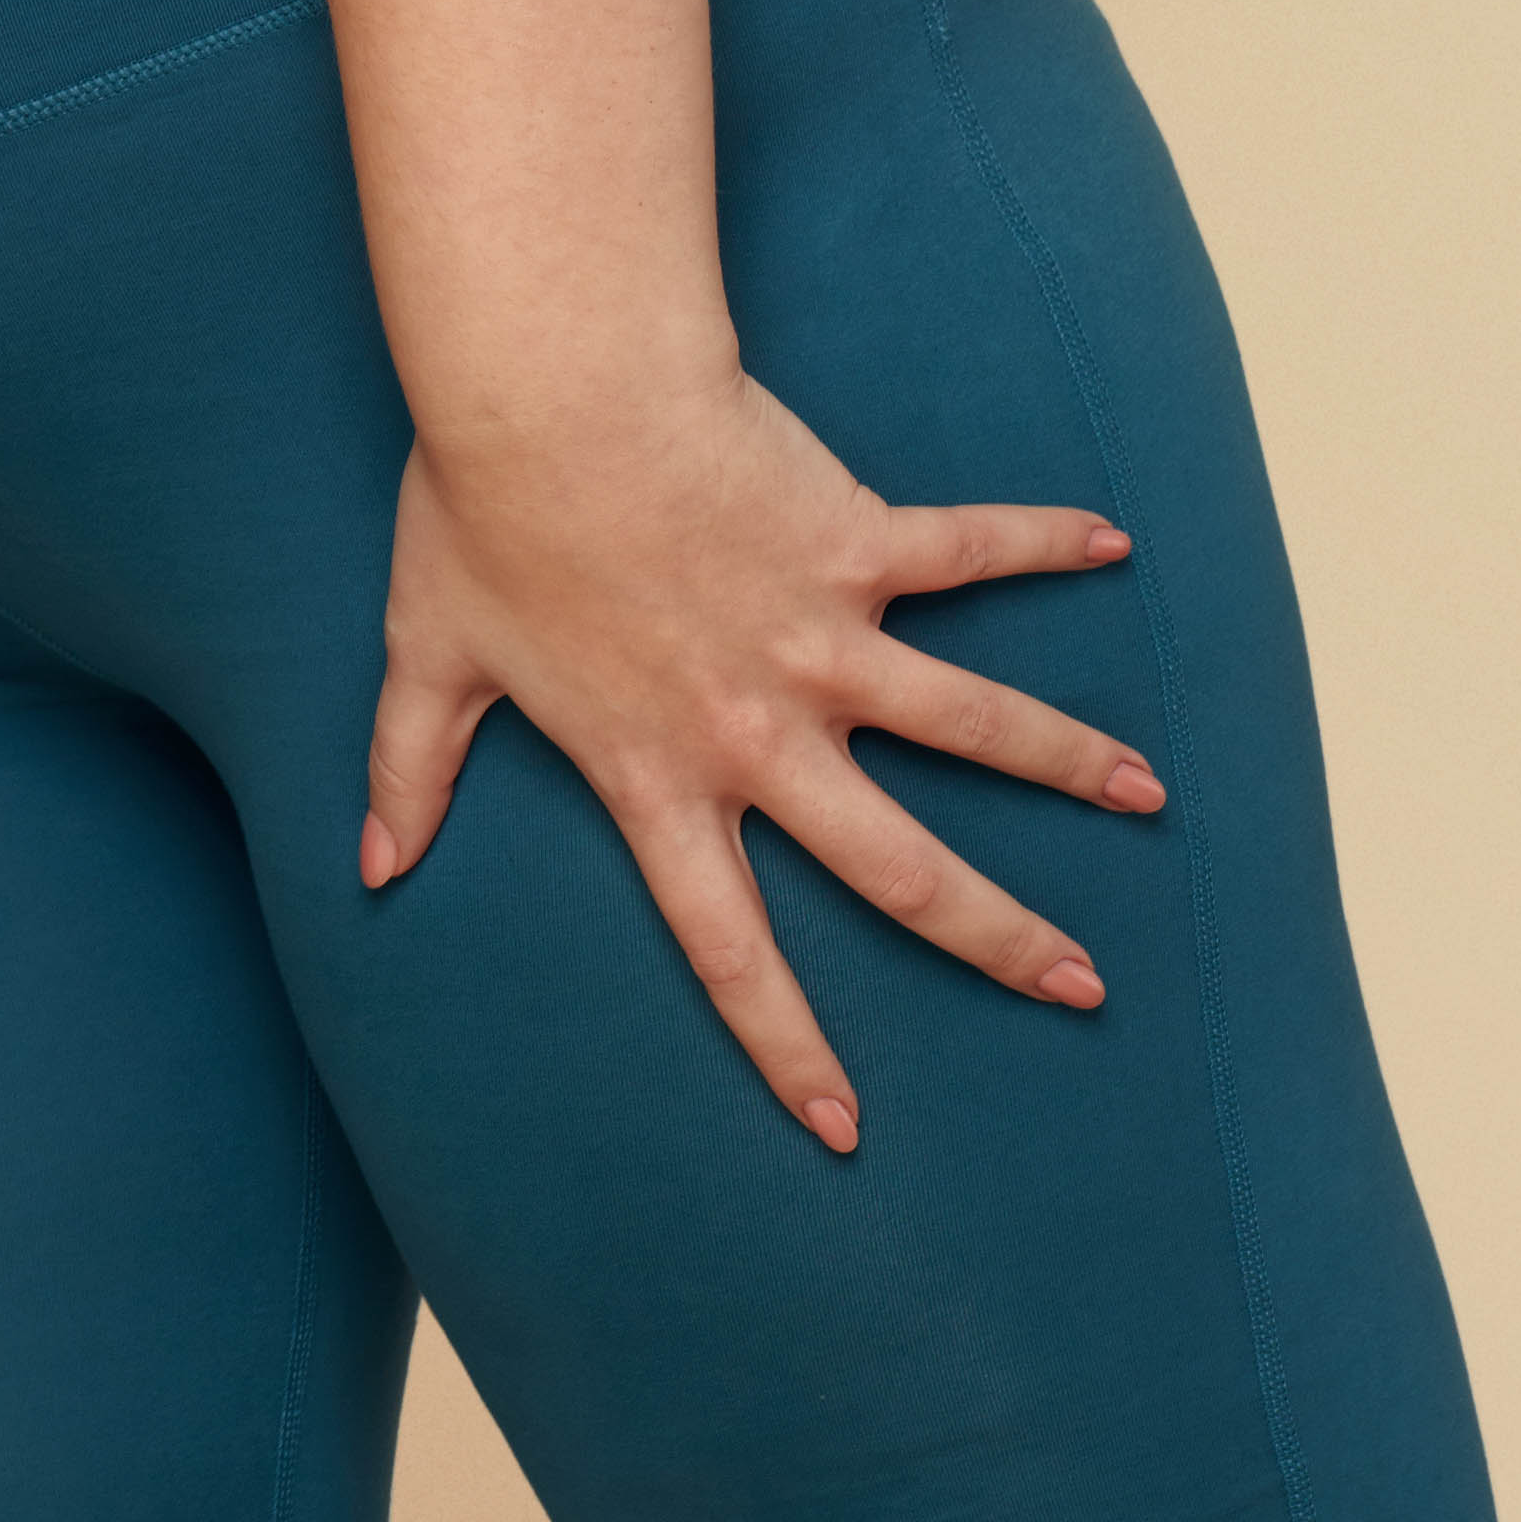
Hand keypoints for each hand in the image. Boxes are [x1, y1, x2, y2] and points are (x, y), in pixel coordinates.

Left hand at [360, 379, 1162, 1150]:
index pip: (727, 947)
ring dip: (1068, 760)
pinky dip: (1043, 540)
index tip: (843, 1126)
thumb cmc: (480, 517)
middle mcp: (759, 728)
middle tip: (1082, 989)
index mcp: (659, 774)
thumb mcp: (426, 657)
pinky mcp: (856, 542)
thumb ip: (404, 770)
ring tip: (1149, 796)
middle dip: (999, 937)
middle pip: (899, 866)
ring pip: (976, 721)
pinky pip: (969, 546)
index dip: (782, 1044)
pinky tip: (1113, 542)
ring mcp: (822, 638)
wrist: (549, 395)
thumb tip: (371, 867)